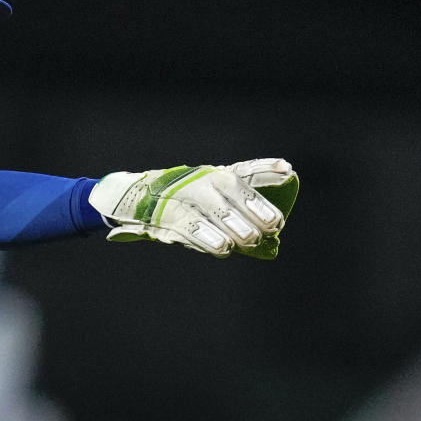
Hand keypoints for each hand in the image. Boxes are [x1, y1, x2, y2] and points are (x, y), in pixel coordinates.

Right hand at [89, 159, 297, 258]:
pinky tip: (222, 250)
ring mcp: (183, 196)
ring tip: (251, 240)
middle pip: (231, 189)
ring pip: (212, 208)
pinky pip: (189, 227)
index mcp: (214, 176)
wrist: (133, 200)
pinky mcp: (167, 216)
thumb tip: (267, 235)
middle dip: (253, 206)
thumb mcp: (208, 202)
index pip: (243, 170)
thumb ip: (234, 214)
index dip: (263, 170)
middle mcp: (201, 181)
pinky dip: (207, 239)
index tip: (286, 170)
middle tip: (274, 224)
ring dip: (233, 224)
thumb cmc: (182, 207)